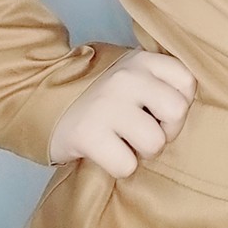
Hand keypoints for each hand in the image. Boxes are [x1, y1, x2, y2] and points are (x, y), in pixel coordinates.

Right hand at [48, 48, 196, 177]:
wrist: (40, 95)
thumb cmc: (98, 92)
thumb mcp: (129, 73)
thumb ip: (157, 80)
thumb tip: (188, 105)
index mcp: (141, 61)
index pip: (187, 82)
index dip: (180, 104)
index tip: (159, 111)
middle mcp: (127, 78)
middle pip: (177, 113)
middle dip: (165, 131)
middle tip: (143, 132)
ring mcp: (107, 105)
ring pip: (154, 143)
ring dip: (141, 152)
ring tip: (124, 143)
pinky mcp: (88, 134)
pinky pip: (126, 165)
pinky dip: (119, 166)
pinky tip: (107, 153)